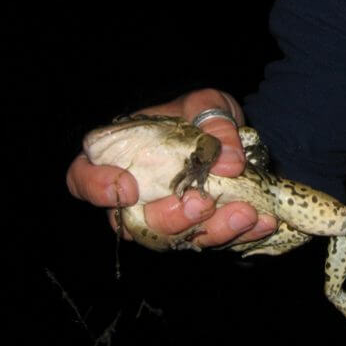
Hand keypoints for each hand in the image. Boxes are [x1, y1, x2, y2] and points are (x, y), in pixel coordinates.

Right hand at [66, 88, 277, 247]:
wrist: (235, 137)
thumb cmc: (203, 115)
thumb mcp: (209, 104)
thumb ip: (214, 123)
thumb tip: (229, 161)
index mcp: (120, 155)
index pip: (82, 177)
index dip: (95, 187)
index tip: (128, 188)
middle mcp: (136, 195)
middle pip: (131, 223)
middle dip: (168, 218)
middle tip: (202, 203)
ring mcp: (165, 217)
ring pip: (173, 241)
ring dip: (210, 232)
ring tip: (246, 214)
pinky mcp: (196, 232)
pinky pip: (210, 242)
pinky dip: (240, 234)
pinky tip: (263, 221)